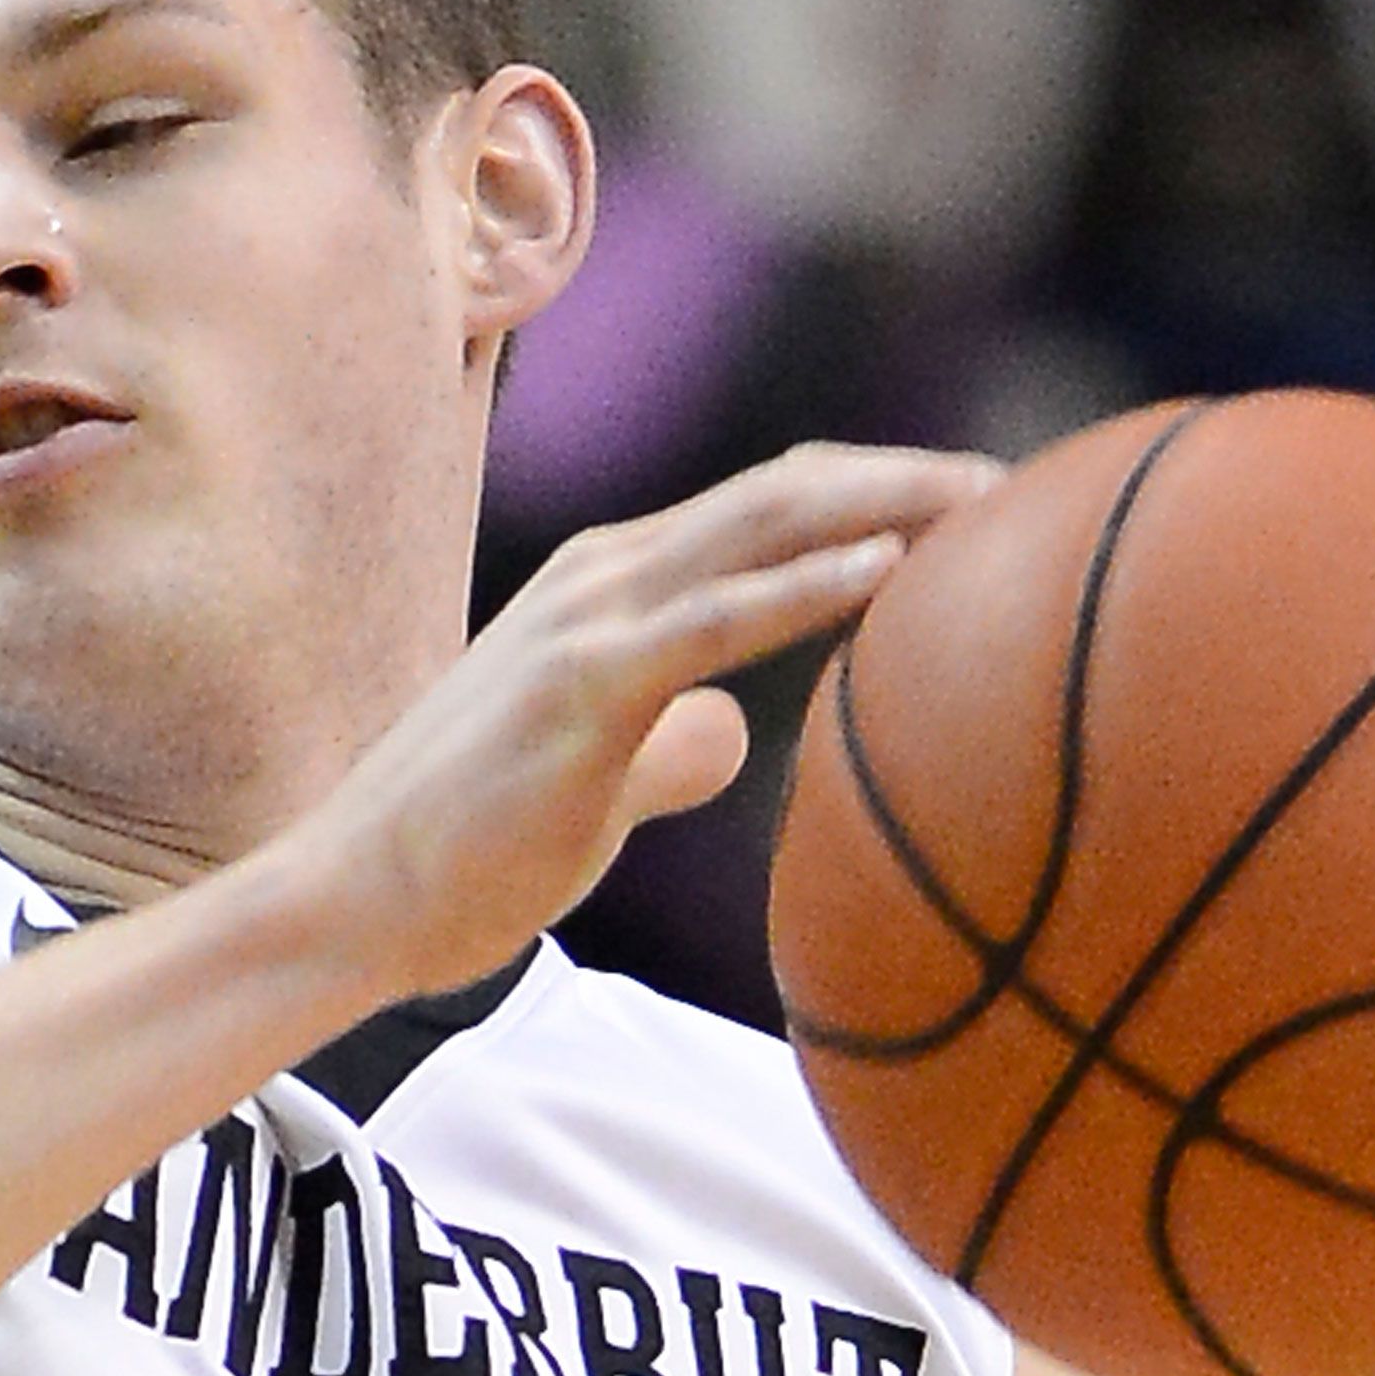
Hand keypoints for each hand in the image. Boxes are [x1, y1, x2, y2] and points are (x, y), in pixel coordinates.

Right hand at [266, 442, 1001, 998]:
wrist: (357, 898)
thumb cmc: (474, 848)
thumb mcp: (597, 779)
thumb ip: (664, 745)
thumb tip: (730, 736)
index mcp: (611, 586)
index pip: (763, 510)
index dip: (872, 493)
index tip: (977, 505)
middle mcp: (602, 576)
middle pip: (780, 493)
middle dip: (904, 477)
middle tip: (1017, 483)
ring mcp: (587, 622)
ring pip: (758, 527)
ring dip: (881, 503)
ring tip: (984, 498)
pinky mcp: (581, 687)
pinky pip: (713, 620)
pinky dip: (805, 586)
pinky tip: (888, 568)